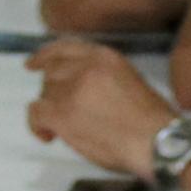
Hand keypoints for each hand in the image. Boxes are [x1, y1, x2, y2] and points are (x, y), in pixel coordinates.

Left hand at [23, 42, 174, 179]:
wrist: (157, 141)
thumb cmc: (152, 120)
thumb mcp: (129, 79)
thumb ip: (102, 75)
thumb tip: (79, 87)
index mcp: (104, 57)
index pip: (65, 49)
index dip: (45, 57)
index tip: (33, 64)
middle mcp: (84, 68)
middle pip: (52, 73)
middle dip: (53, 91)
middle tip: (61, 110)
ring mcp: (71, 90)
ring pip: (45, 94)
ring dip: (50, 110)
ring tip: (63, 127)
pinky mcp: (62, 114)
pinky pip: (36, 114)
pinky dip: (37, 125)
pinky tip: (48, 136)